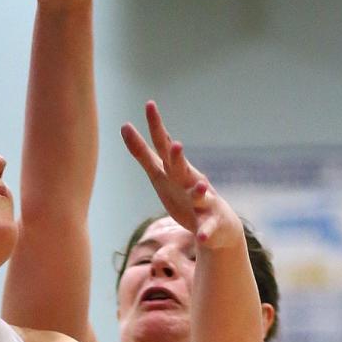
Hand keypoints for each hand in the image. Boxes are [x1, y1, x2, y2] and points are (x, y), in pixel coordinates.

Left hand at [121, 101, 241, 250]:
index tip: (149, 104)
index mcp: (176, 170)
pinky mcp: (211, 224)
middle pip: (183, 169)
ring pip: (202, 196)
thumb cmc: (183, 195)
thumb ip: (143, 154)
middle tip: (175, 145)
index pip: (164, 146)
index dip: (156, 127)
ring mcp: (204, 202)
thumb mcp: (160, 175)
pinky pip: (207, 228)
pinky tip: (200, 237)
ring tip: (199, 188)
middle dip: (179, 158)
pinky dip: (204, 232)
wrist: (217, 226)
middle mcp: (191, 181)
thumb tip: (124, 126)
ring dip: (200, 192)